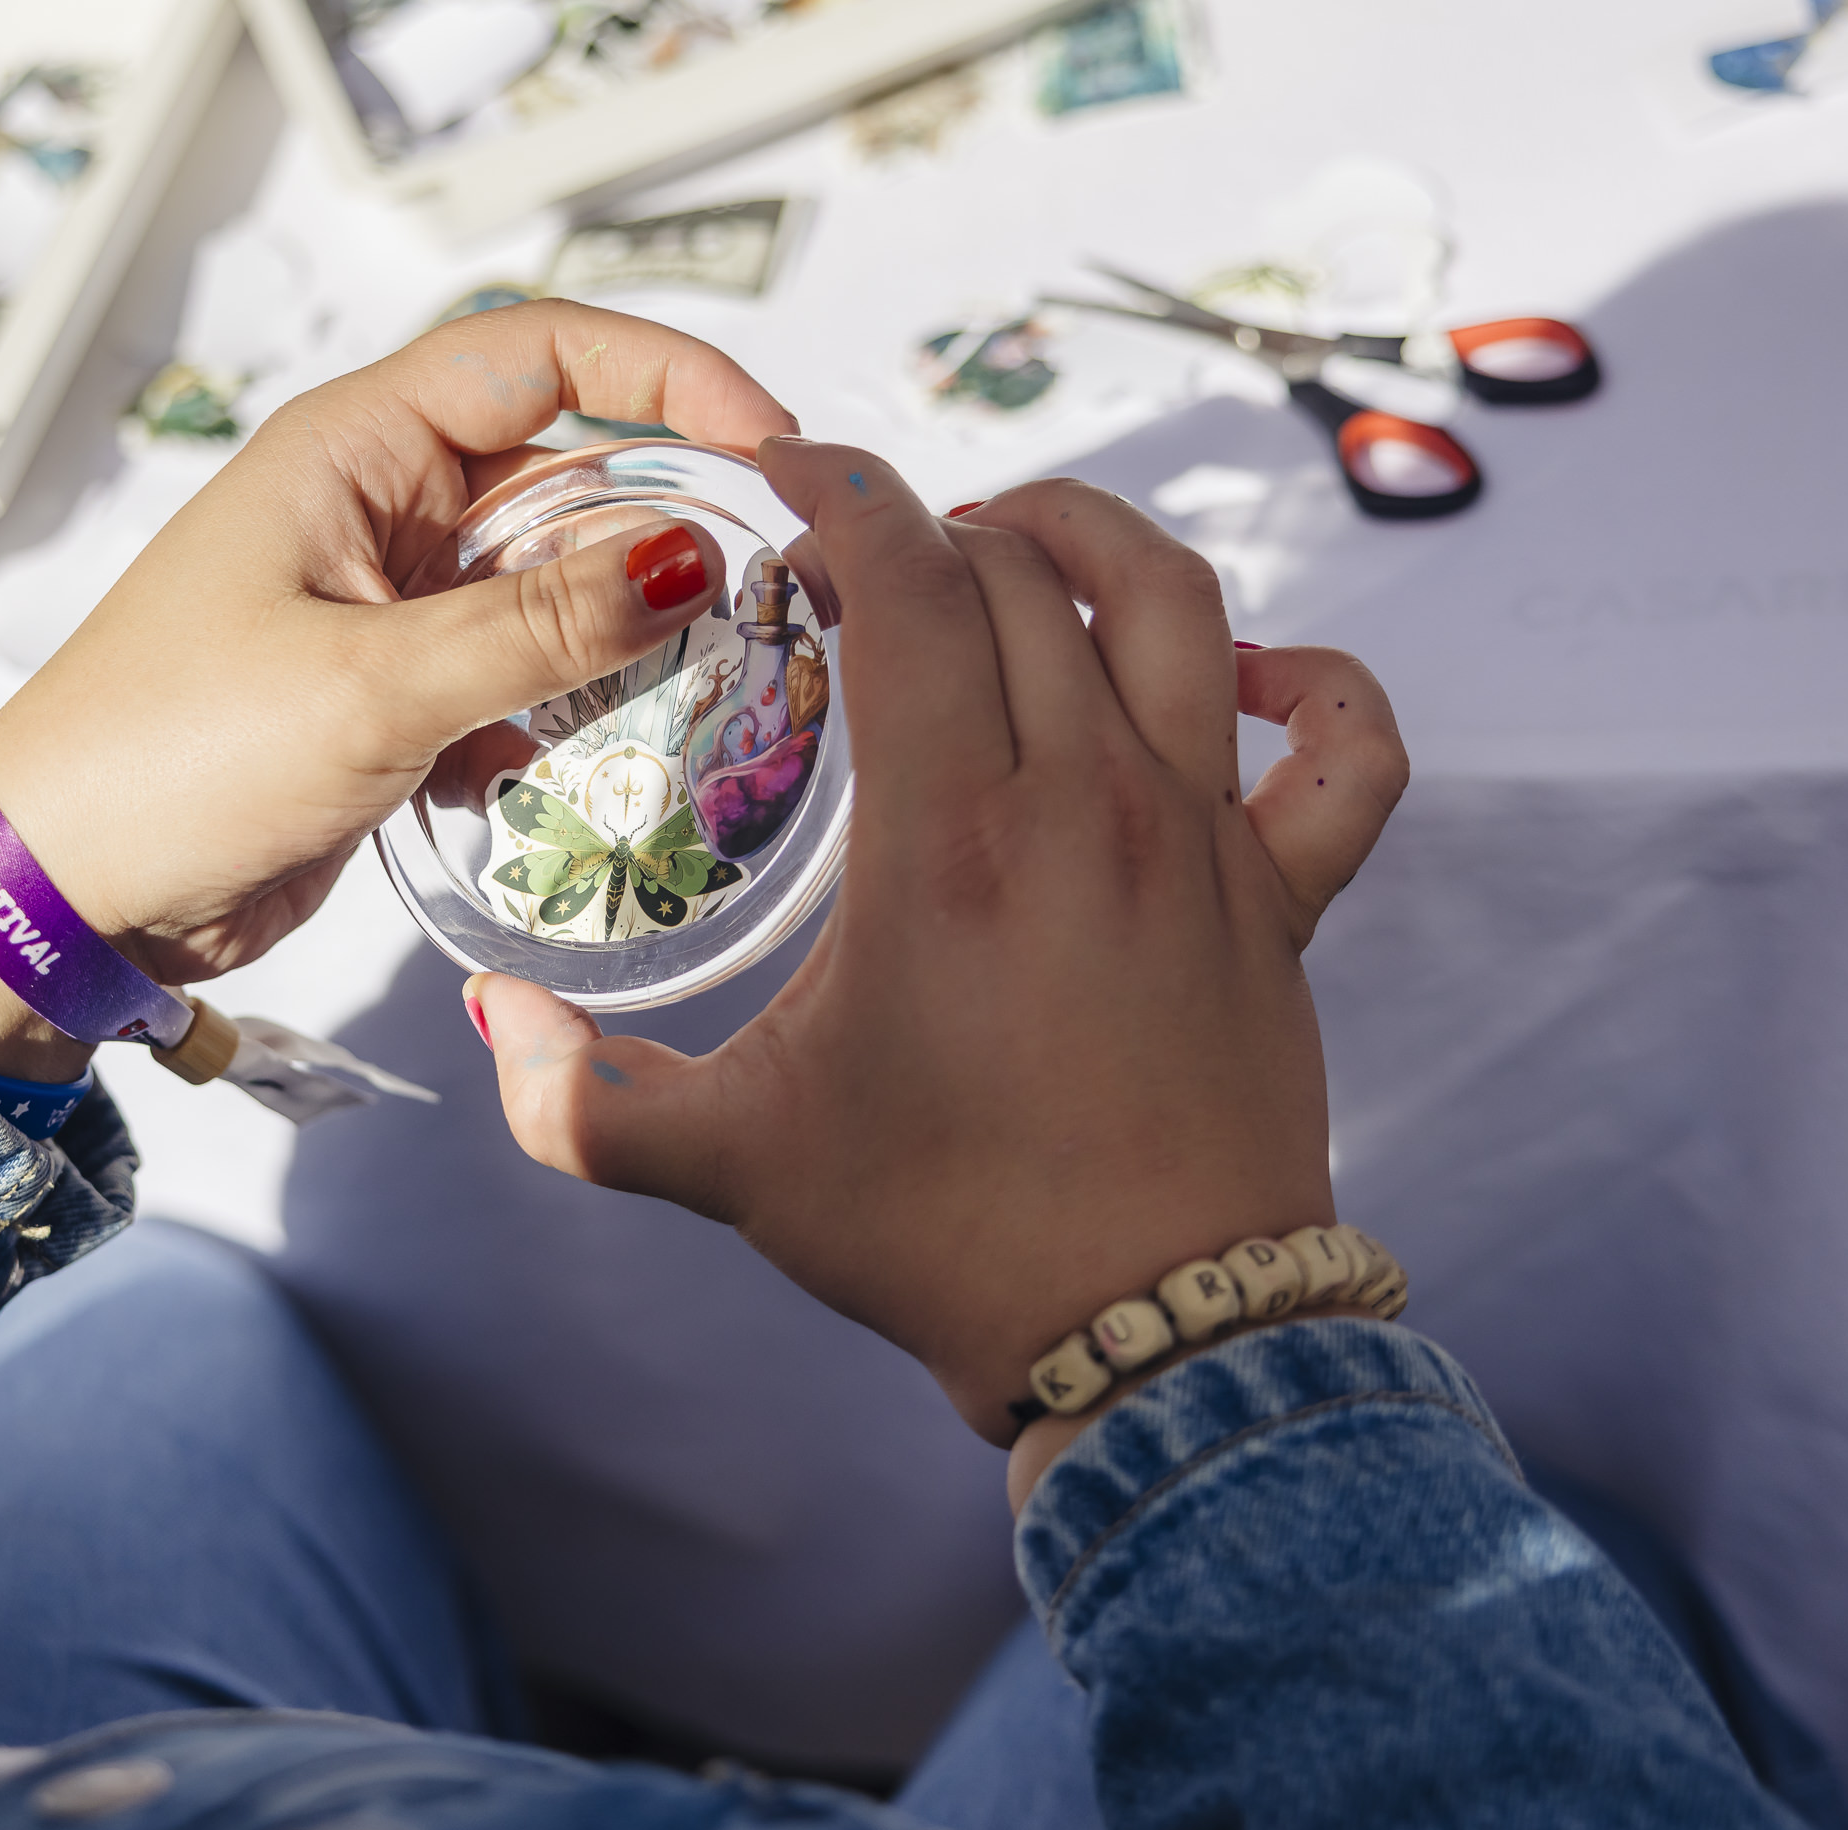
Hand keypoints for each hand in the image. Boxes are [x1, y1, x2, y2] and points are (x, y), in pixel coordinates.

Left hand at [0, 302, 789, 1080]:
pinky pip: (510, 679)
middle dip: (661, 524)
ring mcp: (384, 608)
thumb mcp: (373, 685)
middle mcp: (377, 511)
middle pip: (562, 476)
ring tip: (696, 687)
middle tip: (764, 590)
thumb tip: (684, 562)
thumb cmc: (169, 756)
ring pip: (546, 590)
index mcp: (355, 451)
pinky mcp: (388, 701)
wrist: (62, 895)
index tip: (766, 440)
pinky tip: (568, 770)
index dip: (664, 375)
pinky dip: (553, 718)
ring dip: (614, 638)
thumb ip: (540, 626)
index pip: (538, 357)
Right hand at [467, 452, 1406, 1454]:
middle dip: (934, 528)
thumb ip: (579, 1098)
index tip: (793, 472)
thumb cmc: (940, 1238)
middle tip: (864, 564)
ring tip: (1019, 542)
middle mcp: (1090, 806)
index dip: (847, 495)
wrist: (1151, 1339)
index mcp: (951, 840)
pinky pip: (1351, 754)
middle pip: (1026, 578)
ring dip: (1096, 541)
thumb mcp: (729, 1166)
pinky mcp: (1283, 903)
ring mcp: (1203, 843)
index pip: (911, 587)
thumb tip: (496, 1020)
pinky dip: (1319, 687)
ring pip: (1183, 608)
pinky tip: (1246, 678)